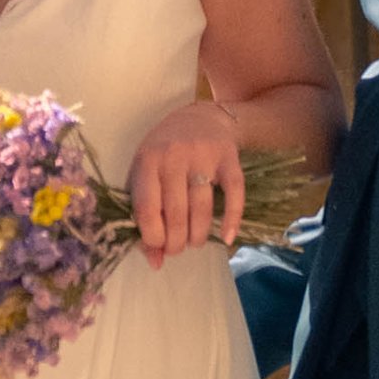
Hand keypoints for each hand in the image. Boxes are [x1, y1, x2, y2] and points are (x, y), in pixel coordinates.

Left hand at [126, 101, 246, 267]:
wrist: (201, 117)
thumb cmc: (166, 152)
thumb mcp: (147, 173)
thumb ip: (144, 214)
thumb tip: (155, 261)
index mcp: (148, 160)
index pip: (147, 207)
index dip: (152, 236)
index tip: (158, 248)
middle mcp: (174, 156)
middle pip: (176, 212)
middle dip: (176, 241)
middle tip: (177, 250)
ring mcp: (203, 155)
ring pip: (202, 207)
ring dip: (198, 235)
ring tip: (194, 243)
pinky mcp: (229, 158)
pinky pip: (234, 193)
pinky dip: (232, 219)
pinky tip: (226, 238)